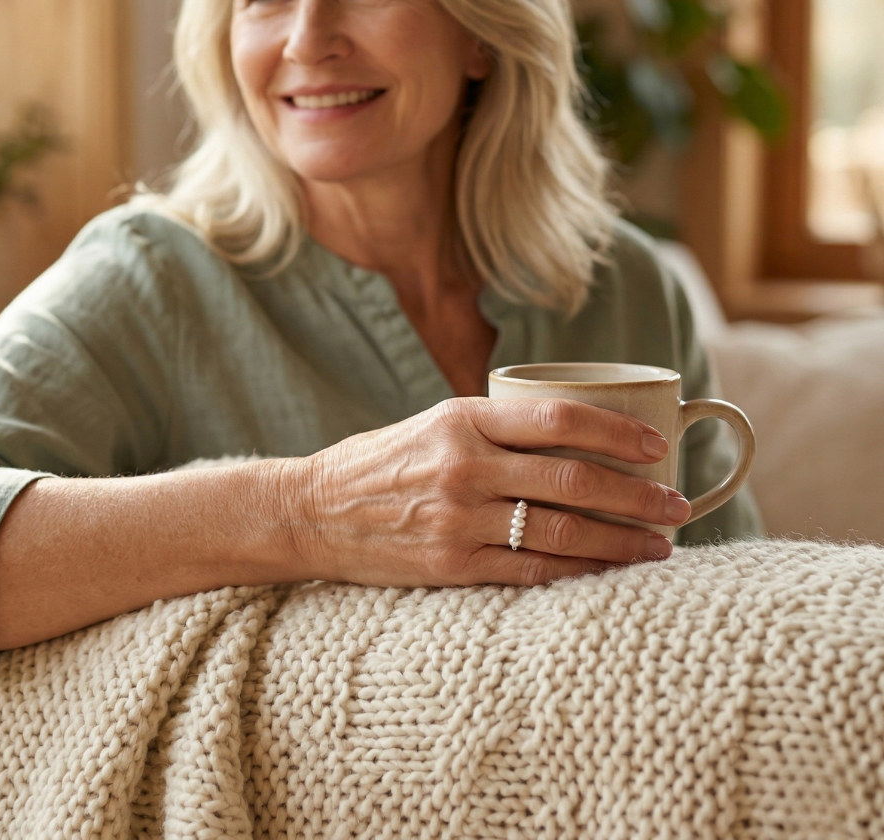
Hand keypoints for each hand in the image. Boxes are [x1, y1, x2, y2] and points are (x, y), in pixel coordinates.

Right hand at [292, 396, 690, 587]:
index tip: (656, 446)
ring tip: (660, 546)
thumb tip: (574, 435)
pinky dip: (579, 573)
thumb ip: (495, 428)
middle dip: (638, 494)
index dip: (617, 432)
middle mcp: (464, 466)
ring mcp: (458, 519)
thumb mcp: (433, 424)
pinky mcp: (452, 565)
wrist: (314, 511)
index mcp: (462, 419)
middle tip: (677, 503)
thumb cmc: (381, 463)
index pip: (557, 418)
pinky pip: (531, 573)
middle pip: (573, 480)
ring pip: (562, 532)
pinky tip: (609, 572)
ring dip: (622, 541)